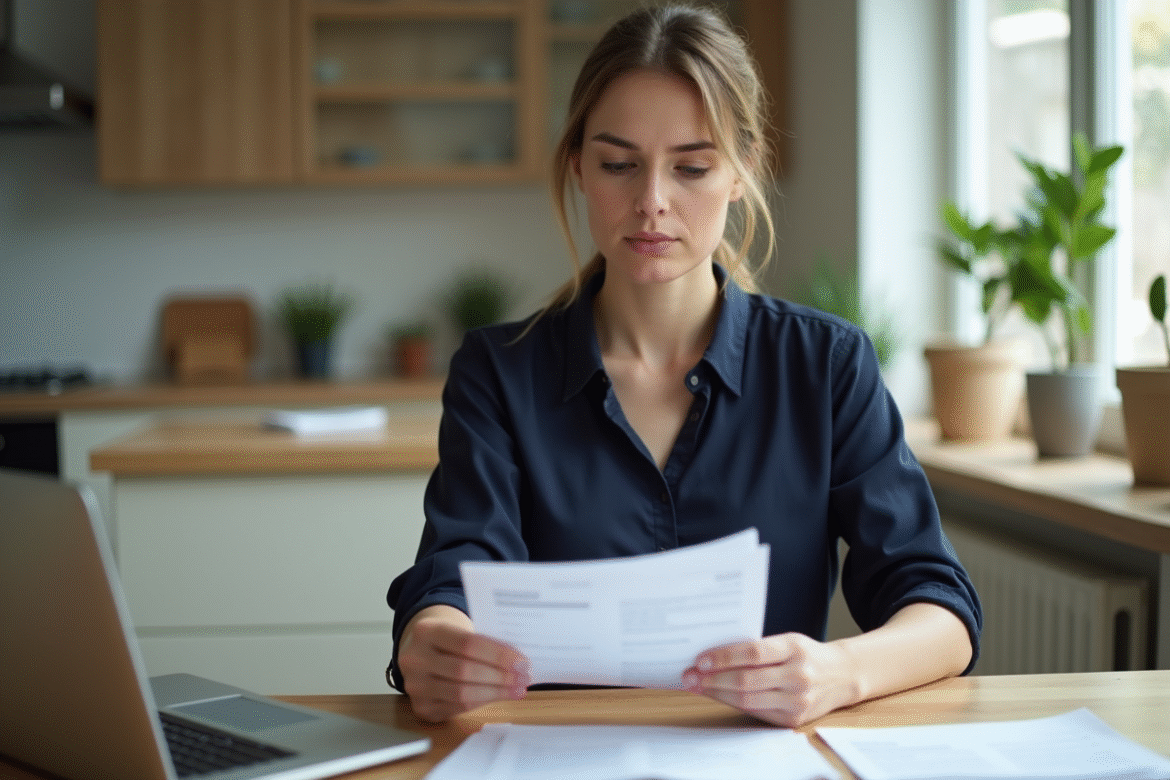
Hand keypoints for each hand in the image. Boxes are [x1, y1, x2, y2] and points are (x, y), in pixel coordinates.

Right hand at [396, 604, 530, 722]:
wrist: (420, 652)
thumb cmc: (448, 641)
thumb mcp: (460, 630)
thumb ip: (483, 642)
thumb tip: (518, 662)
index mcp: (426, 631)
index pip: (467, 643)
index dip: (498, 655)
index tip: (522, 662)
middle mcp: (414, 659)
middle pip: (464, 670)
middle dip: (500, 677)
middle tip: (523, 679)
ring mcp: (415, 685)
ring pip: (461, 693)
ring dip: (495, 693)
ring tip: (516, 690)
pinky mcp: (421, 707)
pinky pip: (457, 708)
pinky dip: (482, 703)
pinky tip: (498, 697)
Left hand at [681, 633, 859, 727]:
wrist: (842, 676)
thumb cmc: (806, 654)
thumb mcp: (787, 641)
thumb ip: (758, 648)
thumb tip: (714, 655)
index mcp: (794, 649)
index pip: (753, 653)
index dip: (724, 657)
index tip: (700, 660)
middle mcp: (798, 676)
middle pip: (746, 680)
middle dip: (712, 679)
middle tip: (689, 676)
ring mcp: (797, 700)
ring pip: (747, 700)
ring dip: (717, 693)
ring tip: (697, 686)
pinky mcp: (793, 719)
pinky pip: (755, 712)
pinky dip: (732, 704)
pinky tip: (718, 696)